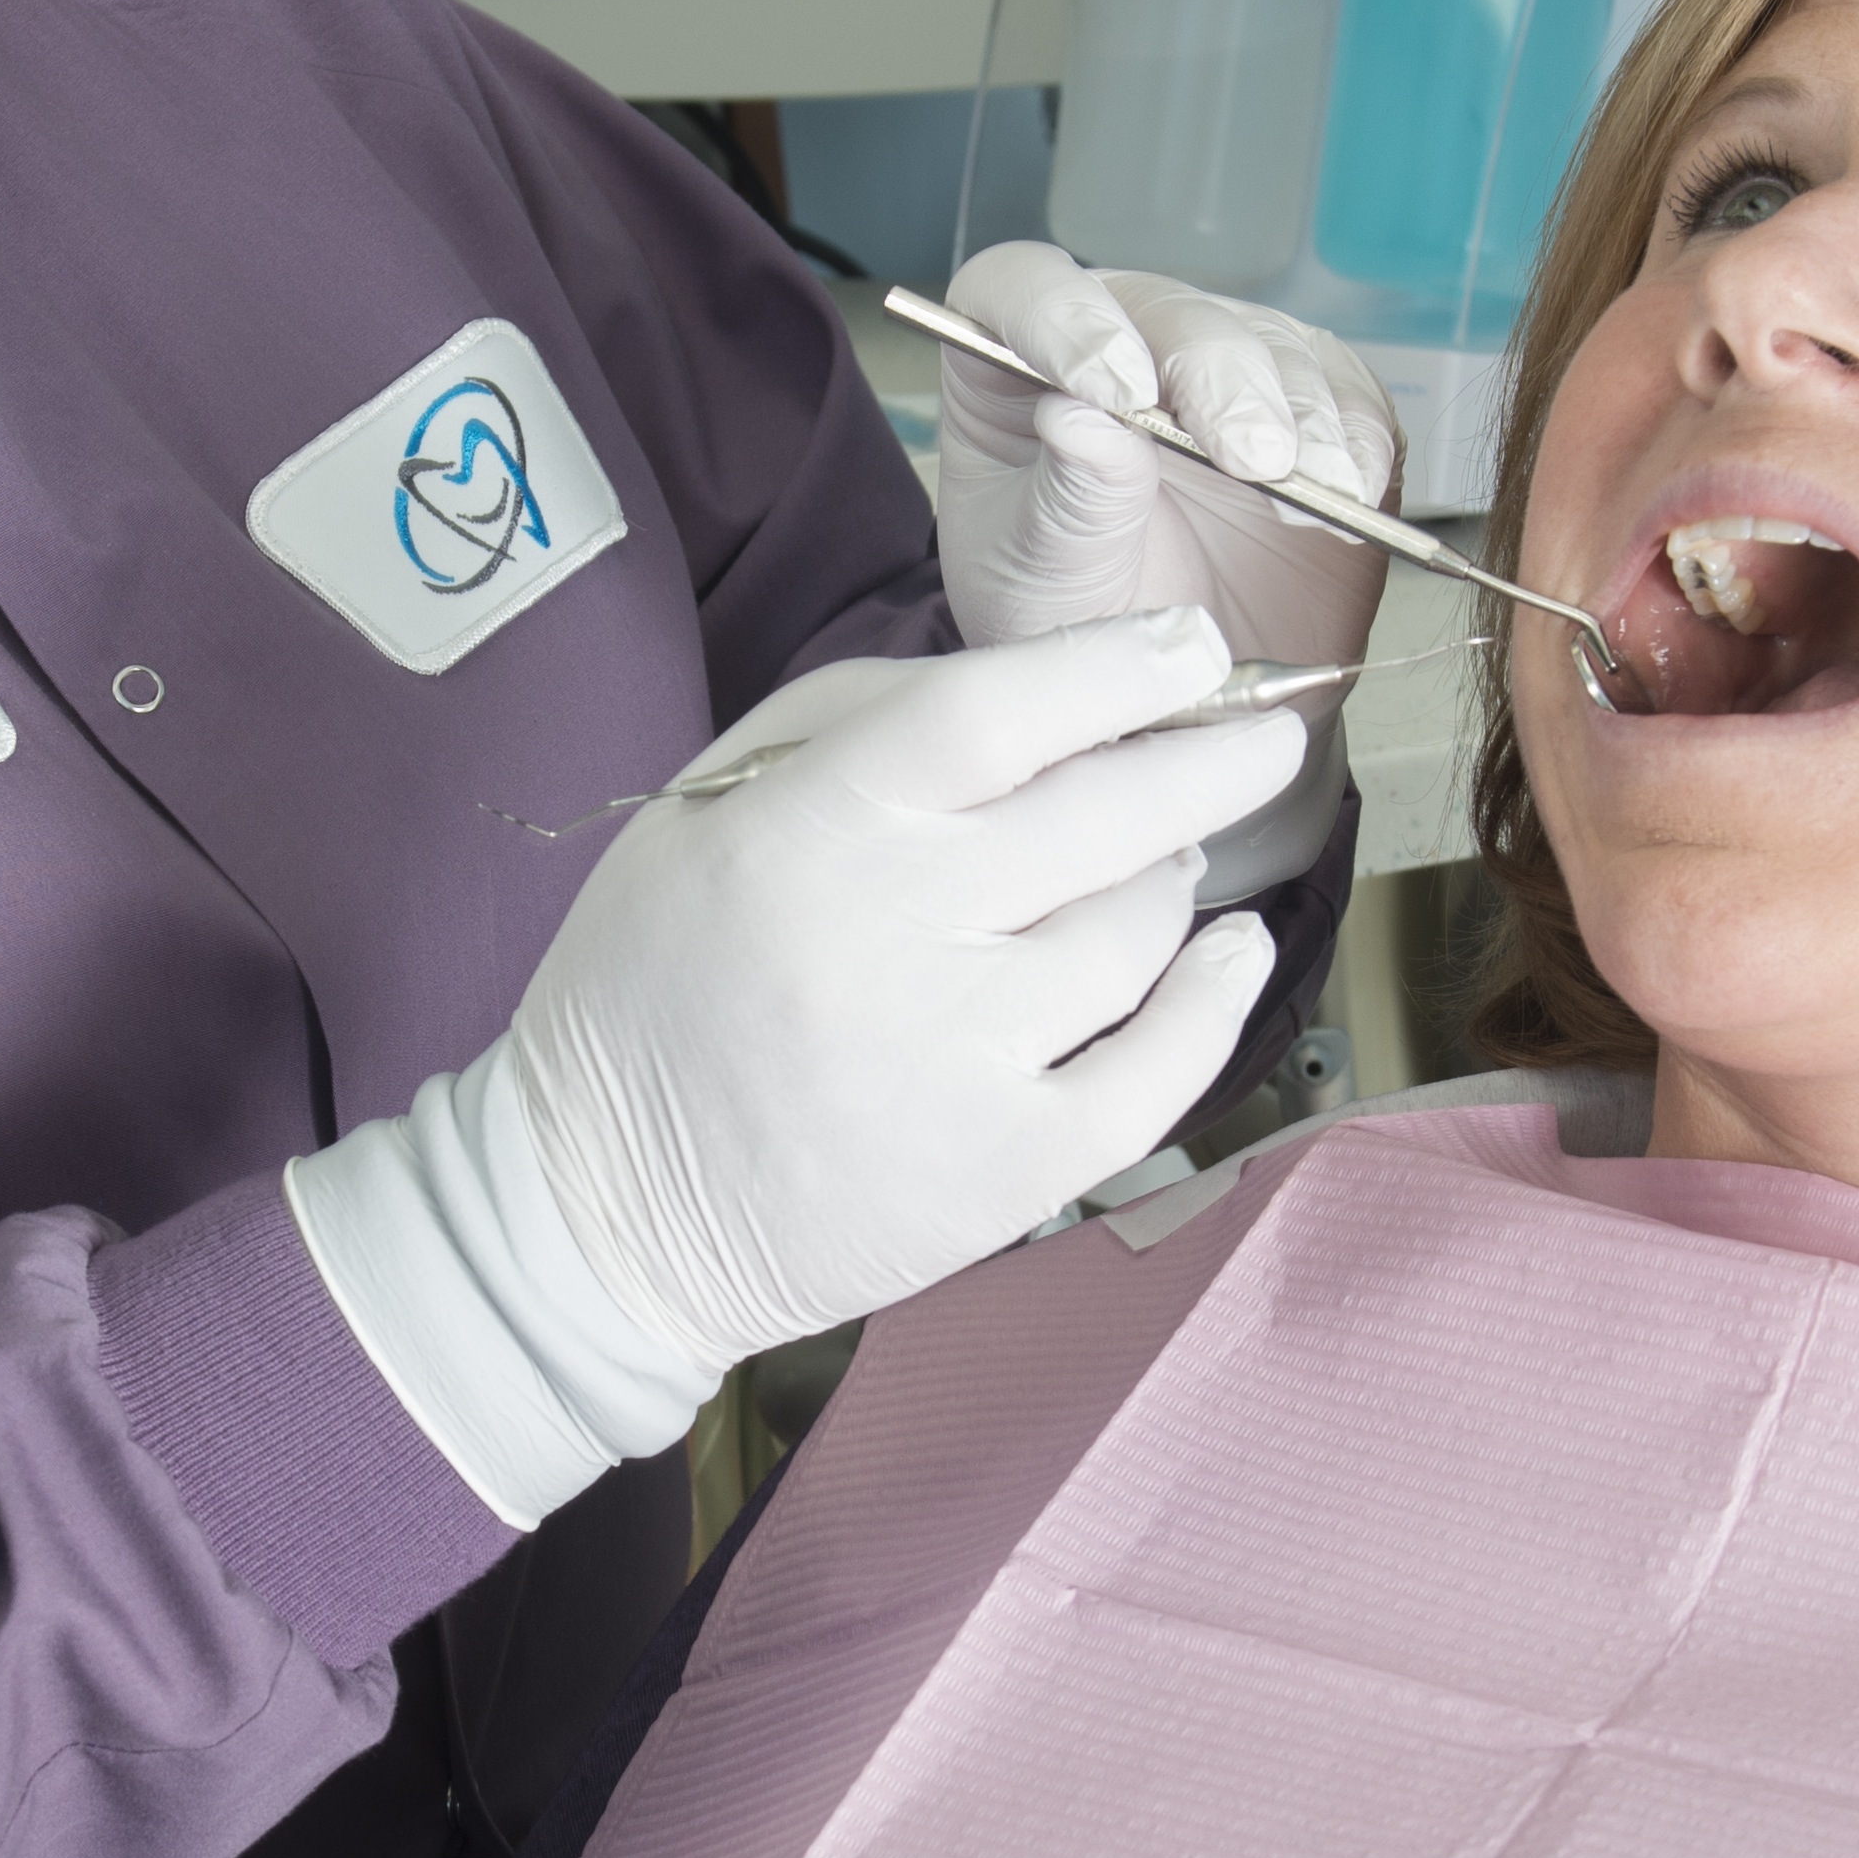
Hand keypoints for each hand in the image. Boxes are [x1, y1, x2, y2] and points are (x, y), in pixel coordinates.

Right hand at [289, 617, 1301, 1520]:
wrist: (600, 1215)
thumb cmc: (651, 992)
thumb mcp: (696, 814)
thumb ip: (847, 723)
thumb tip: (1024, 685)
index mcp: (809, 834)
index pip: (997, 712)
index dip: (1114, 665)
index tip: (1191, 642)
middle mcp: (895, 939)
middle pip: (1104, 814)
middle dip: (1209, 757)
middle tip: (1258, 734)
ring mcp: (962, 1061)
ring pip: (1136, 931)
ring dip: (1173, 877)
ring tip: (1164, 860)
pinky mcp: (1010, 1171)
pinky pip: (1160, 1069)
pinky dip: (1214, 997)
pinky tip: (1231, 952)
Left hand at [930, 240, 1403, 693]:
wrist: (1171, 688)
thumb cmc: (1081, 619)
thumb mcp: (1045, 576)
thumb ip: (1066, 500)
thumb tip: (1078, 418)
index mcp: (1019, 369)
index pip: (1030, 291)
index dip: (1070, 321)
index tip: (1116, 392)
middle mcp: (1124, 348)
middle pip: (1171, 311)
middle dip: (1219, 379)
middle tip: (1248, 459)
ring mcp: (1222, 374)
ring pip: (1272, 344)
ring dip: (1302, 416)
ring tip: (1308, 490)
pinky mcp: (1309, 410)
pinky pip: (1348, 393)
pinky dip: (1358, 439)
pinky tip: (1350, 491)